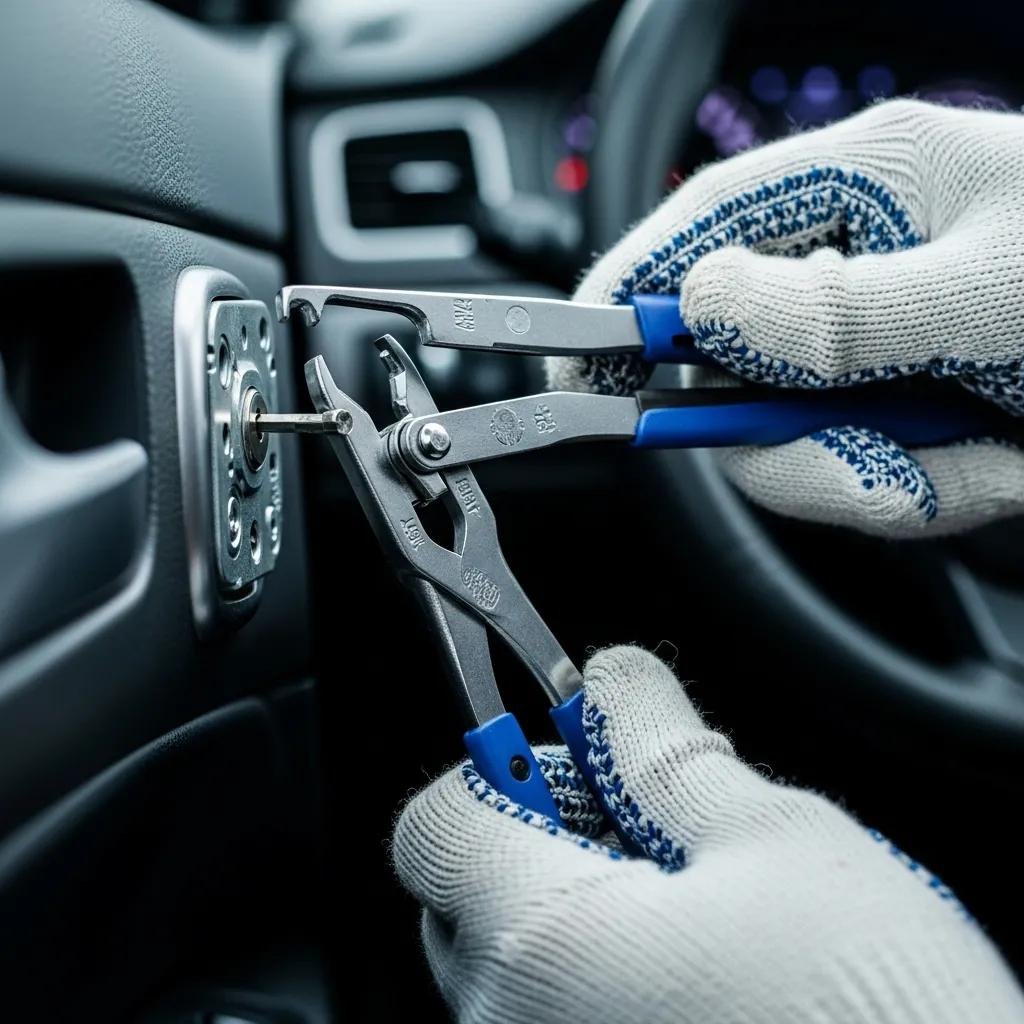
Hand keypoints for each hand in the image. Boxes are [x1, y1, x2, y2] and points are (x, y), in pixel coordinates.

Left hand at [393, 646, 1022, 1023]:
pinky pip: (556, 1019)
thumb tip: (616, 682)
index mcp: (541, 943)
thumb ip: (665, 752)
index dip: (497, 771)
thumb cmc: (869, 1017)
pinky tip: (700, 975)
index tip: (568, 756)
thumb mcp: (776, 842)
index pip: (434, 826)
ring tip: (700, 909)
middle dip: (545, 838)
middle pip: (468, 896)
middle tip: (653, 825)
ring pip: (519, 965)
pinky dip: (603, 979)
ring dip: (583, 910)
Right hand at [551, 99, 1023, 536]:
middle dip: (788, 437)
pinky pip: (864, 479)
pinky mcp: (906, 418)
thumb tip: (707, 312)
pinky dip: (923, 495)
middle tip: (862, 459)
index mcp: (870, 190)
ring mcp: (879, 355)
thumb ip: (840, 310)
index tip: (580, 357)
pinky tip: (996, 468)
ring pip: (799, 441)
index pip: (703, 230)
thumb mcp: (994, 290)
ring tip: (984, 457)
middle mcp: (859, 274)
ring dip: (879, 476)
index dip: (629, 290)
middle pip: (737, 365)